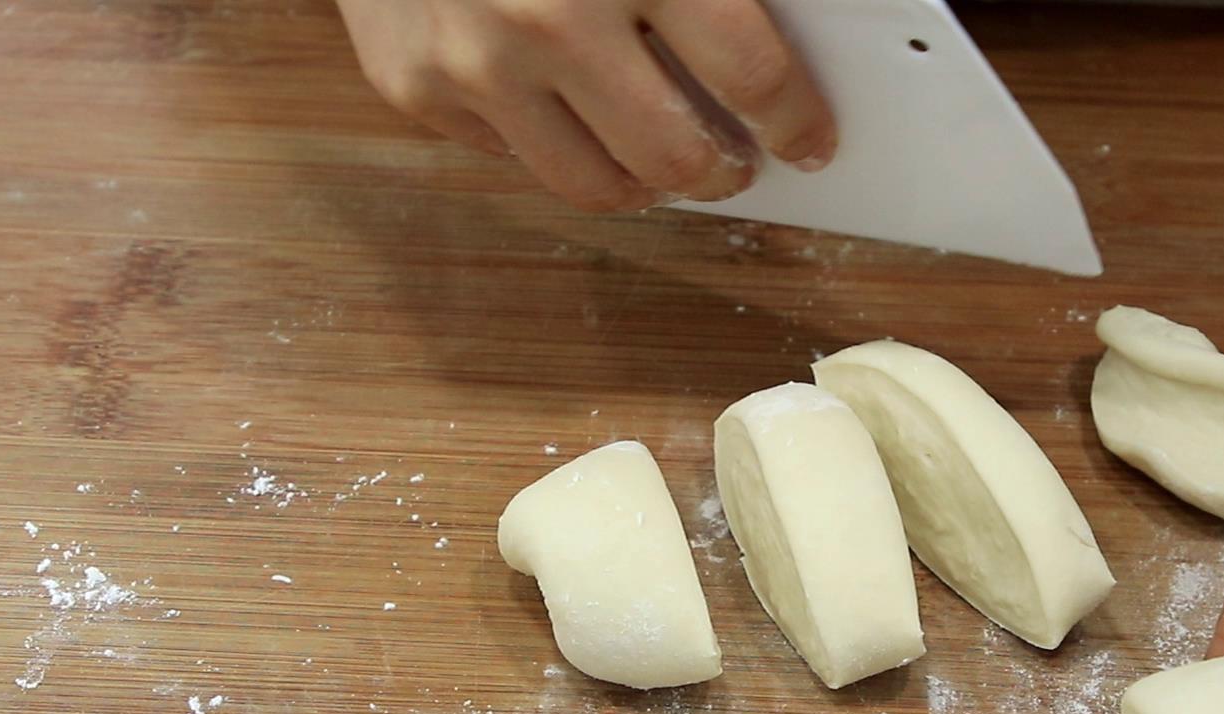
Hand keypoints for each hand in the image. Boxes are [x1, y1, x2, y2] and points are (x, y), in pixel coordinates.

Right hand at [335, 0, 836, 211]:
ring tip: (662, 153)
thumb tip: (775, 35)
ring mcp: (474, 62)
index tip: (807, 135)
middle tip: (736, 159)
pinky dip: (555, 139)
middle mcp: (549, 17)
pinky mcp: (416, 87)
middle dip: (724, 171)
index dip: (794, 118)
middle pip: (673, 156)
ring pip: (593, 186)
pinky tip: (569, 100)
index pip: (749, 74)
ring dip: (645, 181)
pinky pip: (514, 156)